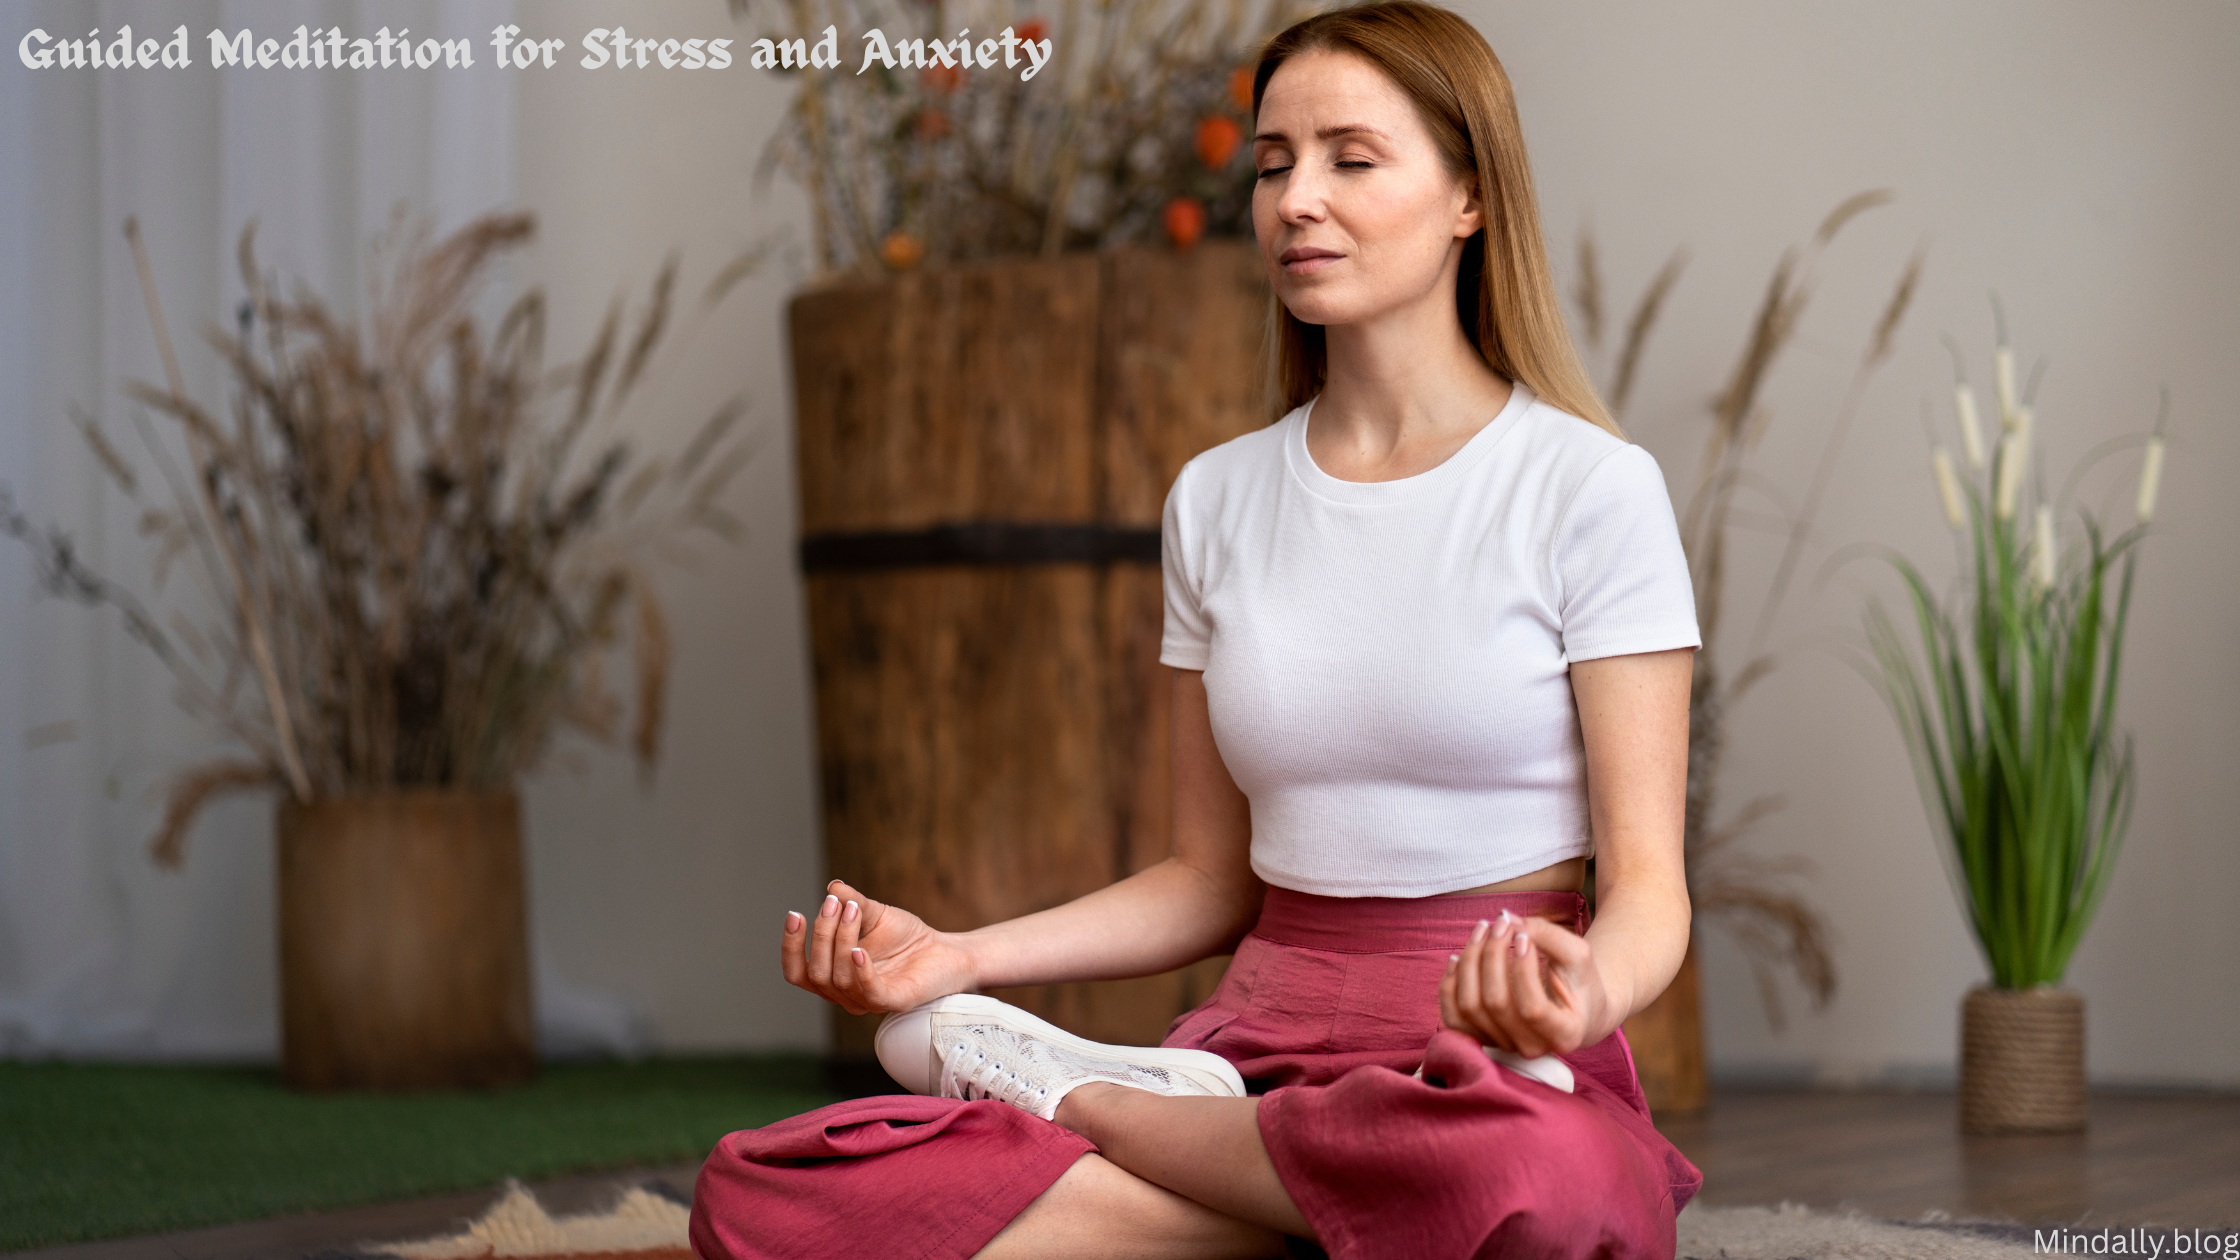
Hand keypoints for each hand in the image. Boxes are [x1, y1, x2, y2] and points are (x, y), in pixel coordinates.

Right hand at [781, 878, 979, 1015]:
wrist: (944, 950)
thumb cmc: (905, 937)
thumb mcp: (875, 914)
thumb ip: (853, 902)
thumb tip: (833, 887)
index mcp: (833, 975)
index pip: (798, 972)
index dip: (790, 947)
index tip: (794, 915)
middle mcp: (845, 993)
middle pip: (816, 972)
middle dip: (821, 934)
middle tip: (835, 904)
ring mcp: (868, 1001)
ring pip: (839, 979)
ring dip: (841, 941)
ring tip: (853, 910)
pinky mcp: (894, 1001)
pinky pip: (870, 993)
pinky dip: (861, 971)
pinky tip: (859, 949)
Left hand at [1438, 909, 1611, 1057]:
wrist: (1574, 1008)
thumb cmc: (1579, 980)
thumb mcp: (1577, 955)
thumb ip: (1547, 935)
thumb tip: (1508, 920)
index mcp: (1565, 1034)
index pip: (1532, 1008)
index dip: (1522, 969)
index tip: (1524, 937)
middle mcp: (1532, 1047)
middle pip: (1495, 1003)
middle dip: (1492, 955)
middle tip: (1501, 922)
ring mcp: (1504, 1046)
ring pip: (1470, 1007)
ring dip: (1470, 961)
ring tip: (1482, 930)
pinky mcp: (1481, 1038)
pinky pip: (1452, 1016)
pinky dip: (1449, 984)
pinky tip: (1458, 957)